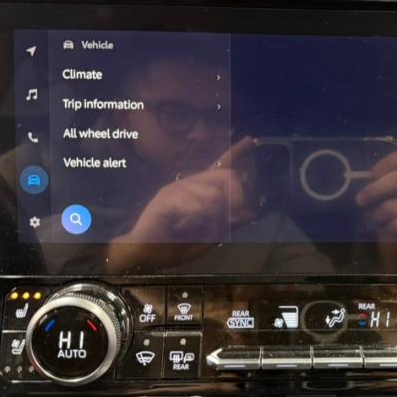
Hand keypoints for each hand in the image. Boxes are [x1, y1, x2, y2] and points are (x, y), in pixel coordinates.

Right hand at [107, 137, 254, 270]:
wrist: (146, 256)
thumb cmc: (176, 246)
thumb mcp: (210, 237)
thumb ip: (229, 225)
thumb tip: (250, 215)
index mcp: (201, 190)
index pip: (220, 165)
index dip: (236, 152)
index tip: (250, 140)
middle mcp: (190, 184)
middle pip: (226, 176)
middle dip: (235, 200)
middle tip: (229, 221)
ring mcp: (176, 189)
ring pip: (212, 194)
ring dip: (213, 218)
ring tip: (199, 229)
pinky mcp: (164, 199)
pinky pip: (193, 204)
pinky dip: (197, 217)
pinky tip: (186, 224)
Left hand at [356, 148, 396, 271]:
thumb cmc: (384, 215)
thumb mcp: (376, 197)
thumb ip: (372, 184)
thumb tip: (355, 180)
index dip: (389, 163)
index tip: (372, 174)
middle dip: (375, 190)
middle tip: (359, 201)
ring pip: (395, 206)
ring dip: (377, 215)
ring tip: (374, 221)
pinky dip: (387, 229)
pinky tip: (387, 231)